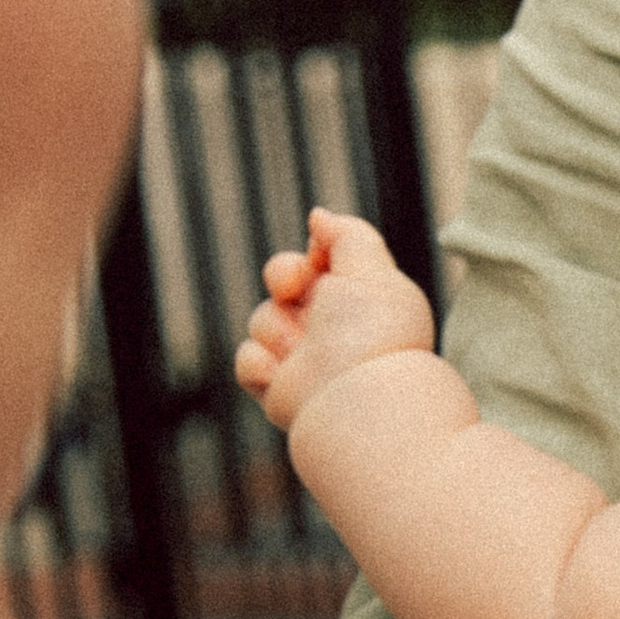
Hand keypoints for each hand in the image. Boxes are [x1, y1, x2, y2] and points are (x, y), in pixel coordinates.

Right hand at [235, 204, 431, 429]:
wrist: (356, 402)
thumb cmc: (372, 334)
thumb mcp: (371, 267)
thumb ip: (347, 234)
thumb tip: (318, 217)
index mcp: (355, 297)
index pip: (315, 261)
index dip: (308, 257)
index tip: (317, 262)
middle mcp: (330, 327)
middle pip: (280, 282)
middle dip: (283, 277)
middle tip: (292, 289)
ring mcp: (304, 359)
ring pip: (262, 318)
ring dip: (277, 328)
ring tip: (303, 351)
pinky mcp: (280, 389)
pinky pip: (247, 360)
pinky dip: (260, 364)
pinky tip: (283, 375)